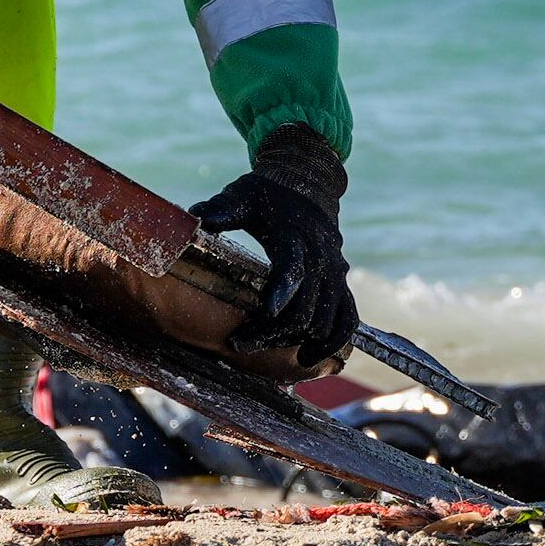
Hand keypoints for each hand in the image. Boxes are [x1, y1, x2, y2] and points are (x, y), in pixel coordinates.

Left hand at [190, 129, 354, 368]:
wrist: (308, 188)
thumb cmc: (268, 196)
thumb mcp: (243, 195)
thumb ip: (222, 208)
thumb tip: (196, 216)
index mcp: (295, 237)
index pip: (293, 269)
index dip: (282, 292)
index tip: (267, 312)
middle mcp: (321, 259)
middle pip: (306, 309)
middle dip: (273, 333)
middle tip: (238, 342)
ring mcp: (335, 274)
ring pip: (325, 322)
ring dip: (295, 341)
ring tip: (263, 348)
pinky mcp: (341, 285)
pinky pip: (348, 320)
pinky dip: (332, 343)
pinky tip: (307, 357)